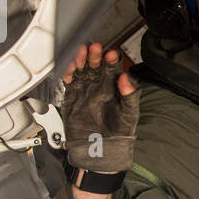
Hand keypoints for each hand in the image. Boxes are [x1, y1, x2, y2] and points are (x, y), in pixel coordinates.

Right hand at [61, 42, 139, 171]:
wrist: (101, 150)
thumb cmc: (119, 133)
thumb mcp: (129, 114)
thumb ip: (129, 96)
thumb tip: (126, 78)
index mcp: (113, 88)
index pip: (112, 69)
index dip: (111, 61)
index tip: (112, 55)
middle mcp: (99, 86)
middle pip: (95, 66)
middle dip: (95, 56)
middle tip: (95, 49)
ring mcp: (85, 90)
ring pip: (81, 70)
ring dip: (81, 60)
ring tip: (82, 52)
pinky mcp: (72, 96)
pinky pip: (69, 81)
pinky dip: (68, 73)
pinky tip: (71, 66)